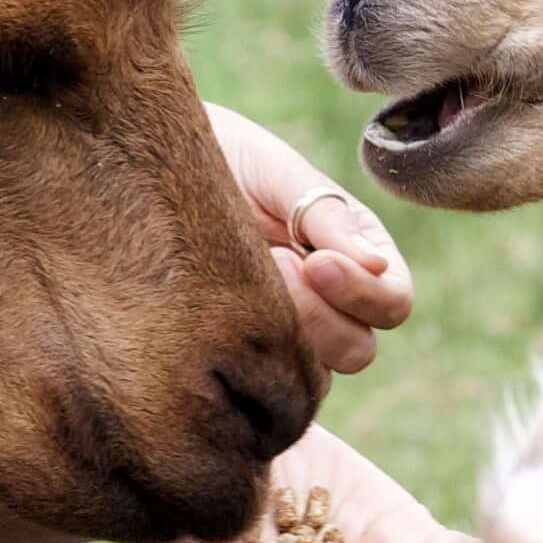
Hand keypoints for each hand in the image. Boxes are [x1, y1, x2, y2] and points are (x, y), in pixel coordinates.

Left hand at [212, 104, 413, 387]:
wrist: (149, 169)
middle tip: (271, 265)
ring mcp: (289, 335)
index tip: (316, 261)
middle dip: (317, 314)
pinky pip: (262, 384)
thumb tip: (375, 265)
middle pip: (359, 348)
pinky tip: (214, 309)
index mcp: (358, 255)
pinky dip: (245, 353)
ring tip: (242, 280)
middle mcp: (333, 304)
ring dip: (281, 332)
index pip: (393, 301)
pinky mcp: (244, 357)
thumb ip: (325, 214)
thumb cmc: (223, 159)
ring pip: (313, 378)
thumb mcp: (276, 174)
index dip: (363, 292)